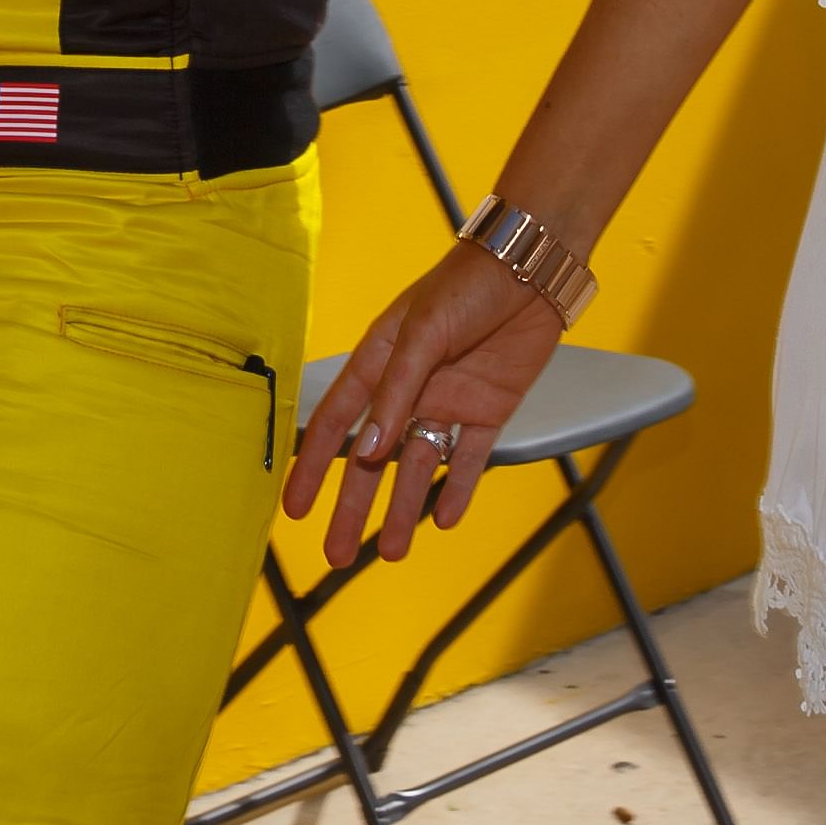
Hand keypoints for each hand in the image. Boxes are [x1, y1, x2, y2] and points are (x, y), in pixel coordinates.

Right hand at [283, 242, 566, 564]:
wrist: (531, 269)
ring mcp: (448, 402)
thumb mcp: (422, 334)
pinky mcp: (488, 410)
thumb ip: (394, 393)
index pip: (337, 422)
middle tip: (337, 555)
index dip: (313, 465)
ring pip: (418, 467)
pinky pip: (467, 458)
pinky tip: (444, 519)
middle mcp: (408, 389)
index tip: (294, 508)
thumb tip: (365, 452)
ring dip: (403, 509)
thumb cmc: (465, 286)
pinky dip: (457, 489)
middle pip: (373, 460)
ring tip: (391, 553)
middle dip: (354, 507)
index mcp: (379, 362)